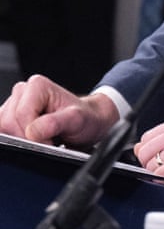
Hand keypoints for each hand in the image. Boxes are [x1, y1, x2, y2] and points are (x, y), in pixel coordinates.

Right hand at [0, 75, 117, 147]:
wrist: (90, 122)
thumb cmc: (85, 118)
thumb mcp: (77, 120)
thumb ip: (55, 123)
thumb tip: (33, 131)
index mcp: (37, 86)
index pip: (21, 115)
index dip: (32, 134)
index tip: (49, 142)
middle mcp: (23, 92)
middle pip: (8, 122)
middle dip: (26, 138)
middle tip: (48, 141)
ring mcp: (14, 104)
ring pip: (3, 128)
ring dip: (21, 140)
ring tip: (43, 139)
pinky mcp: (10, 117)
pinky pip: (4, 132)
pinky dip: (17, 140)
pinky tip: (34, 140)